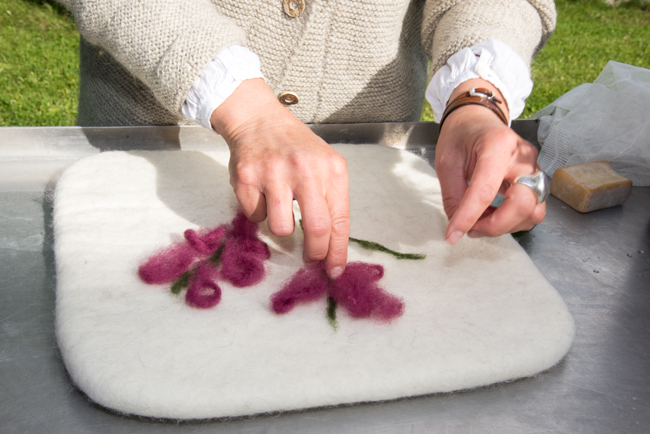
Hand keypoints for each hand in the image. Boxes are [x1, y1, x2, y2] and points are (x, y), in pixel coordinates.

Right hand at [211, 79, 349, 277]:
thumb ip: (330, 202)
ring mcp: (275, 172)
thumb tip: (331, 248)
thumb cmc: (296, 149)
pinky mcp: (247, 176)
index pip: (340, 220)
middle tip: (309, 258)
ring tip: (280, 207)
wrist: (259, 119)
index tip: (334, 271)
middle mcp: (306, 169)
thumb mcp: (324, 166)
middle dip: (314, 253)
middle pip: (316, 229)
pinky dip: (258, 211)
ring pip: (281, 227)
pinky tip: (261, 191)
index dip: (337, 251)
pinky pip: (255, 215)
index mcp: (332, 169)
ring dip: (281, 227)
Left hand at [435, 79, 545, 243]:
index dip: (468, 217)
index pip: (486, 191)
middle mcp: (522, 156)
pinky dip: (510, 221)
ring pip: (532, 213)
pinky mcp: (535, 180)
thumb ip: (453, 195)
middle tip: (470, 228)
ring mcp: (533, 168)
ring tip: (479, 220)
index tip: (452, 234)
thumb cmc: (461, 135)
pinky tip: (490, 215)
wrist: (477, 119)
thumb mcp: (447, 162)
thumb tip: (459, 225)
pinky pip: (531, 211)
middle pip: (523, 205)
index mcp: (497, 145)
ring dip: (504, 225)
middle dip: (495, 225)